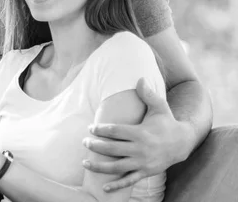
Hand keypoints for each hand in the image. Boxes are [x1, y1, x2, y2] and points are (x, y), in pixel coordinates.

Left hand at [83, 77, 189, 191]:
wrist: (183, 143)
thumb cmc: (166, 122)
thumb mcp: (159, 106)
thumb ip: (148, 93)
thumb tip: (139, 77)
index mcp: (141, 133)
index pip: (116, 131)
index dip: (101, 130)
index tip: (91, 128)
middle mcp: (141, 149)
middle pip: (113, 149)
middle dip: (96, 146)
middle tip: (84, 142)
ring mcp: (143, 163)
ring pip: (117, 167)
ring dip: (99, 166)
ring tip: (85, 162)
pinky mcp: (145, 172)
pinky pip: (129, 181)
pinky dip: (116, 186)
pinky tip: (103, 189)